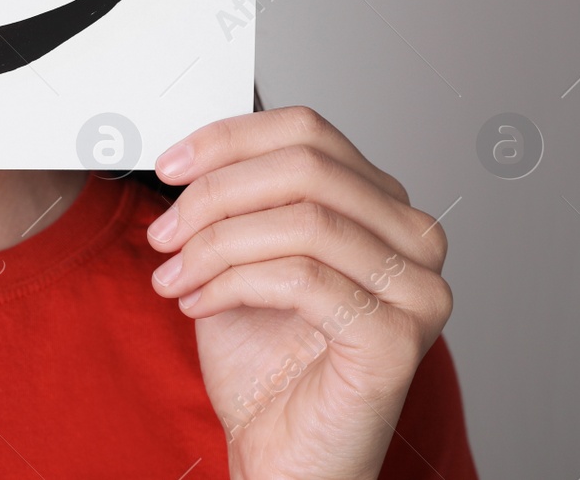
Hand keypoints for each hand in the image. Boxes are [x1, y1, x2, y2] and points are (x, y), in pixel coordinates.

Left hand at [145, 106, 452, 479]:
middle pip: (304, 166)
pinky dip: (233, 283)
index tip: (169, 164)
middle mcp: (413, 239)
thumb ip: (231, 200)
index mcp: (380, 205)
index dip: (229, 139)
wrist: (284, 454)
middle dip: (215, 194)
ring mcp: (416, 288)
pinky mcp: (398, 336)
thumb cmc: (266, 363)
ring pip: (301, 220)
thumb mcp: (237, 257)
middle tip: (163, 233)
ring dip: (216, 245)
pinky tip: (199, 303)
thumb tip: (188, 153)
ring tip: (174, 276)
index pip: (308, 131)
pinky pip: (302, 278)